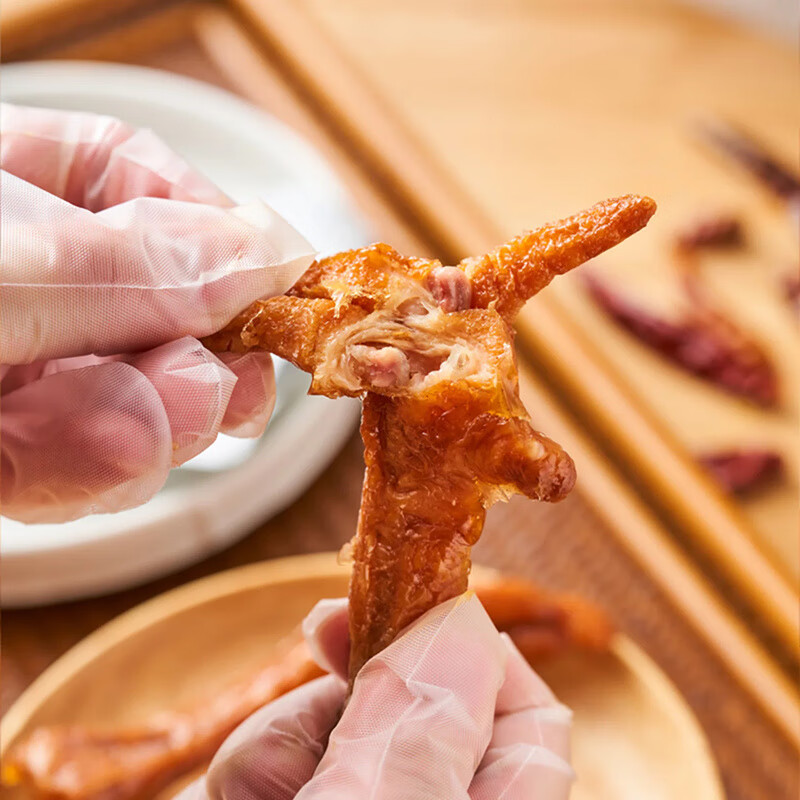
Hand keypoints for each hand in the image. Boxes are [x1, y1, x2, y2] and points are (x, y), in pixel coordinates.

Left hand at [0, 103, 314, 522]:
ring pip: (138, 402)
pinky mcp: (10, 455)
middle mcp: (35, 280)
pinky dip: (94, 475)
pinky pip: (79, 471)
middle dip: (201, 360)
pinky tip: (101, 463)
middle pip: (169, 311)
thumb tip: (270, 253)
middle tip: (222, 387)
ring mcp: (24, 371)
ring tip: (135, 431)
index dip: (226, 237)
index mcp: (23, 188)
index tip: (286, 287)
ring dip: (155, 426)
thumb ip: (126, 261)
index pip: (148, 185)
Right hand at [178, 594, 573, 799]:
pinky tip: (244, 796)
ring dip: (289, 736)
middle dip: (365, 671)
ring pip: (341, 733)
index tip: (421, 601)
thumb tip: (462, 625)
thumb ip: (420, 737)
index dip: (478, 650)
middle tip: (325, 624)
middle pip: (423, 709)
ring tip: (262, 784)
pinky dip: (257, 770)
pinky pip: (281, 767)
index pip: (528, 721)